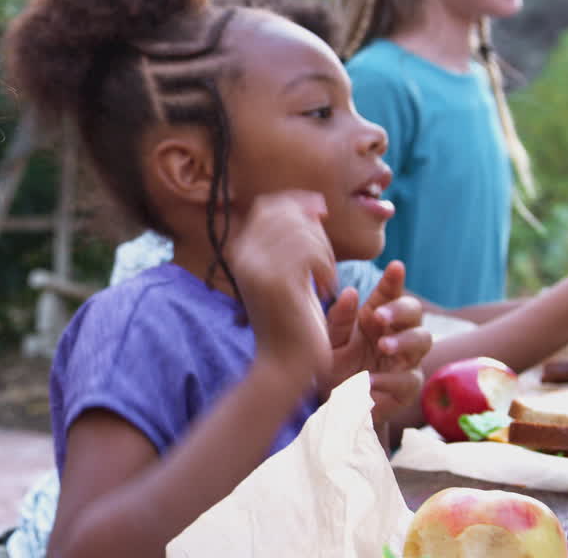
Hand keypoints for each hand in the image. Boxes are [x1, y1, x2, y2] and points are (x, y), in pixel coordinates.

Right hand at [227, 190, 334, 380]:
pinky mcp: (277, 283)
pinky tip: (326, 287)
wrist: (285, 364)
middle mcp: (243, 255)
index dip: (298, 203)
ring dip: (325, 251)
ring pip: (302, 231)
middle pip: (286, 214)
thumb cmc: (292, 318)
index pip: (269, 205)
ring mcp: (257, 268)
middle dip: (315, 229)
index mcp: (240, 250)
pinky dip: (327, 266)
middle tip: (325, 261)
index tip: (321, 215)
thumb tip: (315, 205)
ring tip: (326, 277)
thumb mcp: (289, 272)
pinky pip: (310, 252)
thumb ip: (294, 239)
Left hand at [323, 261, 431, 422]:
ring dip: (404, 341)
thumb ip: (339, 319)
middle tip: (379, 315)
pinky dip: (390, 379)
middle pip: (414, 313)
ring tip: (383, 346)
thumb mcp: (331, 341)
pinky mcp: (407, 388)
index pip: (390, 294)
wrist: (335, 406)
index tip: (396, 266)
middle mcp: (396, 334)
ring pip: (424, 340)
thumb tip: (351, 292)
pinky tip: (370, 381)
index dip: (394, 280)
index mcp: (376, 317)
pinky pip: (408, 379)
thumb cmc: (335, 365)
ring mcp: (406, 360)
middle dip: (400, 310)